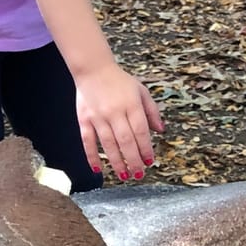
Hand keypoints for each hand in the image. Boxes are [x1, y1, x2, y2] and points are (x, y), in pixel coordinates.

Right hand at [75, 62, 163, 180]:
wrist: (93, 70)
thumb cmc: (119, 81)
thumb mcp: (141, 91)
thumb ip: (151, 111)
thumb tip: (160, 130)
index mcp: (131, 104)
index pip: (140, 131)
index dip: (145, 148)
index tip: (150, 161)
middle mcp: (115, 112)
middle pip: (126, 140)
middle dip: (133, 160)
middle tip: (138, 174)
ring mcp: (98, 117)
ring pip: (108, 144)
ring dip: (117, 162)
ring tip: (124, 175)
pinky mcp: (84, 120)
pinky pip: (88, 141)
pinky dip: (92, 155)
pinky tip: (98, 168)